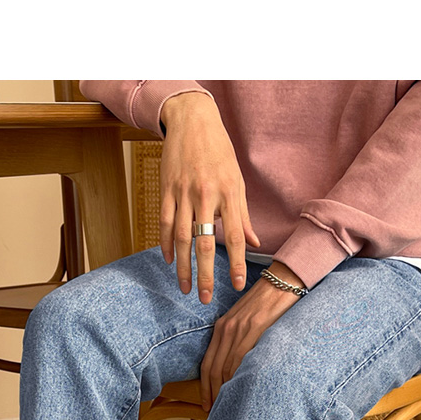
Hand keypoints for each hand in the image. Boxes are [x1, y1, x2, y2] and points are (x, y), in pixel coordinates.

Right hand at [159, 92, 259, 304]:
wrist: (193, 120)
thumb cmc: (219, 153)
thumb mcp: (237, 181)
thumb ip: (243, 215)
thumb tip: (254, 244)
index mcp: (228, 194)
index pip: (234, 236)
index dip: (236, 262)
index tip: (236, 284)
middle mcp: (206, 196)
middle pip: (205, 243)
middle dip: (205, 275)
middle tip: (205, 298)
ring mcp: (183, 193)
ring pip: (182, 239)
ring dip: (183, 267)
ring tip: (185, 288)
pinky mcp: (167, 190)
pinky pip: (166, 223)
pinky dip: (167, 244)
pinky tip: (170, 261)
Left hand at [199, 263, 305, 410]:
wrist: (284, 280)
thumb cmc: (269, 302)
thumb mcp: (246, 320)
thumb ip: (239, 340)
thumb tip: (237, 367)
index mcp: (222, 327)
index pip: (207, 363)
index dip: (205, 387)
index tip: (207, 403)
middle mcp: (226, 328)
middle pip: (212, 369)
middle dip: (211, 393)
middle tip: (213, 412)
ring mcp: (239, 329)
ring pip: (225, 367)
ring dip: (224, 390)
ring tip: (226, 406)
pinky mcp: (255, 328)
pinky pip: (241, 358)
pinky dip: (238, 377)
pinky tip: (239, 390)